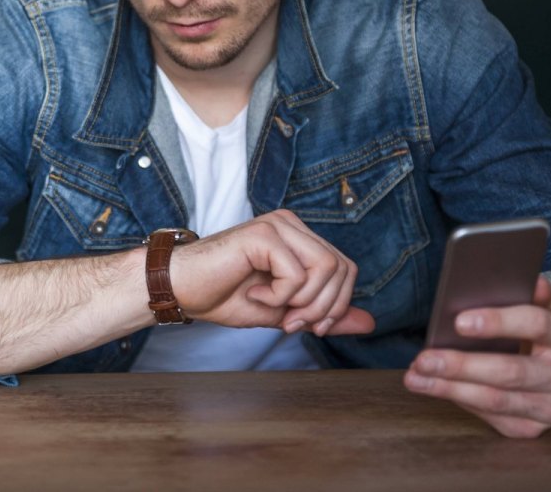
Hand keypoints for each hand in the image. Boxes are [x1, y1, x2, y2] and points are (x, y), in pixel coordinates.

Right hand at [171, 209, 374, 336]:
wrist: (180, 289)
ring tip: (274, 309)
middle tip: (290, 324)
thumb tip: (369, 322)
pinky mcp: (263, 234)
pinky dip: (281, 296)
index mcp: (299, 238)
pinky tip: (255, 294)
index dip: (336, 305)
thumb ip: (325, 314)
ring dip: (304, 303)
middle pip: (343, 269)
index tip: (306, 326)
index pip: (347, 269)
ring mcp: (278, 225)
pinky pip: (297, 273)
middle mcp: (291, 224)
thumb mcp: (284, 312)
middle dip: (323, 308)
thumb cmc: (223, 296)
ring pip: (327, 269)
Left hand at [404, 276, 550, 437]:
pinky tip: (436, 388)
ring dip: (450, 388)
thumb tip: (527, 279)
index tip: (458, 322)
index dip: (498, 322)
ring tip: (416, 377)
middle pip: (511, 371)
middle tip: (424, 359)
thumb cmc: (541, 332)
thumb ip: (528, 292)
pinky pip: (492, 417)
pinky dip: (460, 401)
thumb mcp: (541, 306)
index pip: (537, 324)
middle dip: (461, 365)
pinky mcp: (535, 428)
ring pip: (497, 400)